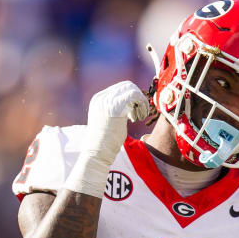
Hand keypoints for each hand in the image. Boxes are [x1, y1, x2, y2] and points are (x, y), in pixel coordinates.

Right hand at [65, 81, 148, 197]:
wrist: (97, 152)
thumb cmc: (105, 141)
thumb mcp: (109, 120)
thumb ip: (117, 110)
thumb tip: (131, 106)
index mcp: (99, 99)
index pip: (121, 87)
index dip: (133, 97)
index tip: (135, 112)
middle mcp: (102, 98)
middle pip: (128, 85)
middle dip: (139, 98)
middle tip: (140, 114)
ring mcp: (107, 102)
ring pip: (133, 90)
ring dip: (141, 103)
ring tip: (139, 117)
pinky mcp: (115, 108)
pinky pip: (134, 96)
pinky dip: (141, 105)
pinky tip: (139, 118)